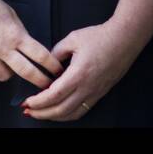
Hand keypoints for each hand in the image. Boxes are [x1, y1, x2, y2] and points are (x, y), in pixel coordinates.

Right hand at [0, 0, 64, 88]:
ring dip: (9, 72)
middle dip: (40, 80)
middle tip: (46, 84)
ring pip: (4, 77)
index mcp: (14, 34)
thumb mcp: (11, 15)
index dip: (52, 65)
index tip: (57, 71)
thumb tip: (30, 51)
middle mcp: (0, 47)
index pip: (40, 55)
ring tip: (8, 62)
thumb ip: (20, 33)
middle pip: (27, 72)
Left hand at [21, 18, 145, 121]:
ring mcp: (95, 92)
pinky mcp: (100, 93)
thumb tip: (47, 65)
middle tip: (28, 111)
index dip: (38, 102)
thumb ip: (56, 52)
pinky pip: (82, 110)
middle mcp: (87, 87)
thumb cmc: (101, 36)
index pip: (53, 95)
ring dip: (54, 116)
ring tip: (41, 114)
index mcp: (78, 74)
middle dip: (41, 113)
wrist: (125, 39)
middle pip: (60, 109)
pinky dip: (68, 115)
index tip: (27, 102)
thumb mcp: (72, 39)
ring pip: (72, 114)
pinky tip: (60, 111)